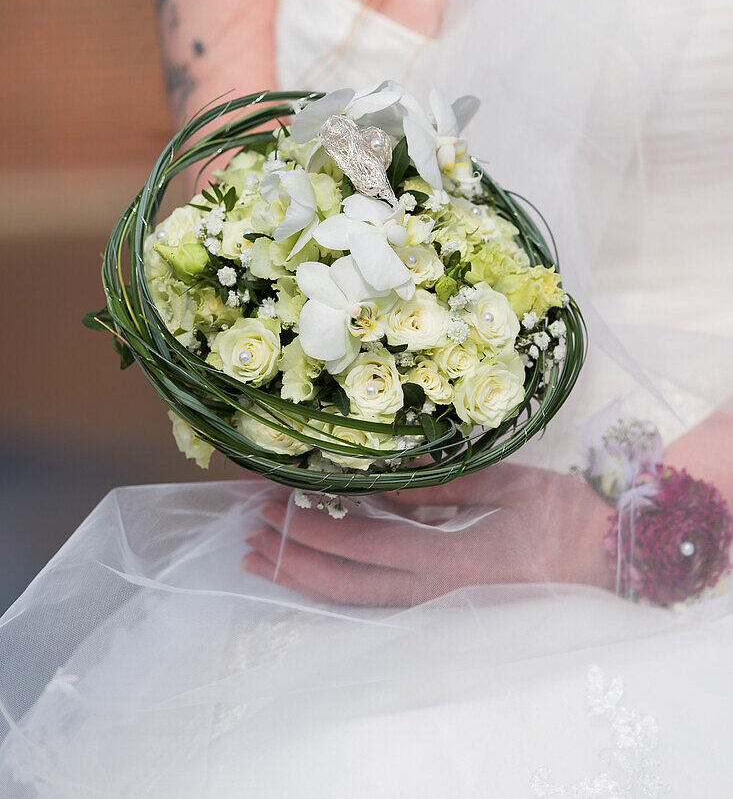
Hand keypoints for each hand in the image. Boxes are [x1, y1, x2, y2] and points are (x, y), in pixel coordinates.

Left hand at [243, 464, 614, 605]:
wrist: (602, 556)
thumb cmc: (559, 516)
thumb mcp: (498, 487)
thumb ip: (436, 485)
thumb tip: (376, 473)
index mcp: (448, 559)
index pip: (361, 546)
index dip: (311, 530)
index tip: (271, 509)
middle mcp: (432, 590)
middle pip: (344, 584)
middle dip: (291, 561)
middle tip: (246, 537)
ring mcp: (435, 599)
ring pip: (353, 598)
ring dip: (304, 578)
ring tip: (260, 559)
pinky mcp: (440, 597)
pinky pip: (376, 595)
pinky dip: (337, 581)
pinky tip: (312, 566)